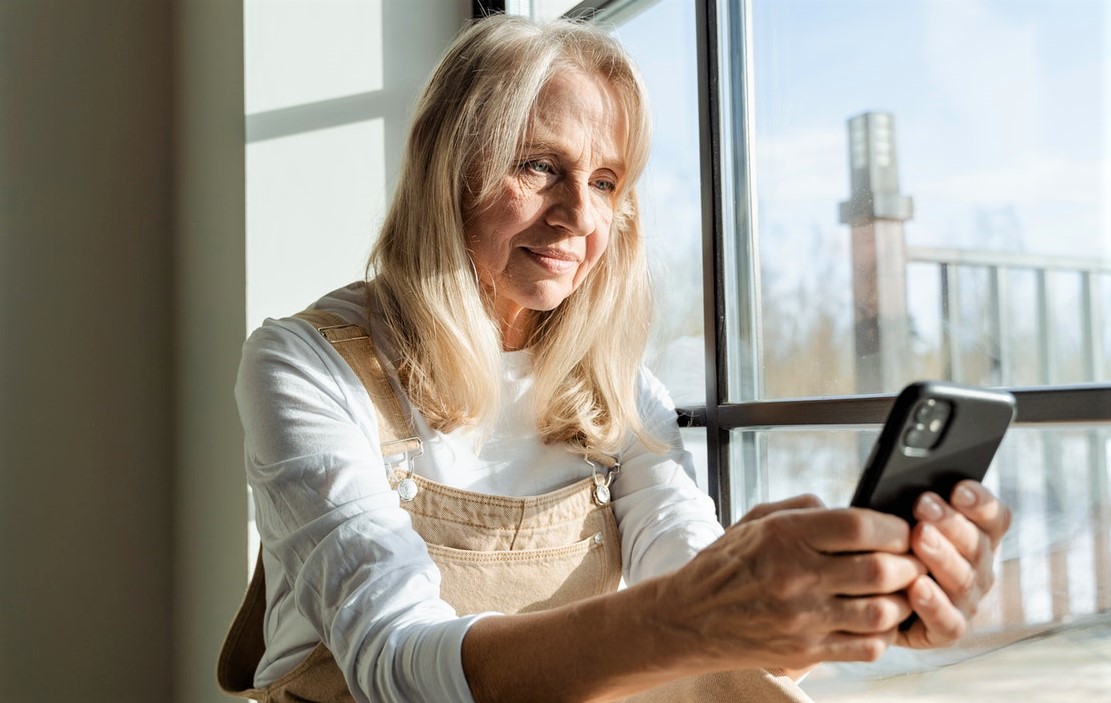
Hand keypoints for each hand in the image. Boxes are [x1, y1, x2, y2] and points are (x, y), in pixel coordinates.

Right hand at [652, 498, 926, 673]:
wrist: (688, 618)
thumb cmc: (725, 566)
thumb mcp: (756, 520)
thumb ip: (805, 510)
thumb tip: (852, 510)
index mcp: (784, 536)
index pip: (860, 526)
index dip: (894, 527)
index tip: (902, 530)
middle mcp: (796, 576)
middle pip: (879, 569)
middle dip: (907, 564)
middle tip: (912, 561)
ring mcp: (802, 618)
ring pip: (881, 611)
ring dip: (900, 601)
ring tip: (898, 592)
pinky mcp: (805, 651)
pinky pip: (865, 646)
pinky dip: (882, 634)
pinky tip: (877, 621)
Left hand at [897, 480, 1012, 648]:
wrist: (869, 598)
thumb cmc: (889, 547)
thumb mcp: (900, 520)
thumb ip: (915, 507)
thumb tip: (910, 484)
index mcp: (978, 537)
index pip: (994, 517)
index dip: (980, 502)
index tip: (958, 488)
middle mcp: (979, 569)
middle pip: (977, 545)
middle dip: (950, 523)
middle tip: (923, 504)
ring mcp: (967, 602)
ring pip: (963, 580)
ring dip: (941, 556)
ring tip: (918, 537)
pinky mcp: (947, 630)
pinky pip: (947, 621)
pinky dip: (933, 604)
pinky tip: (916, 586)